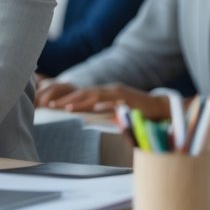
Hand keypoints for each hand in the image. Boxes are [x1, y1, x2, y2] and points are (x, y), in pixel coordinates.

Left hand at [42, 83, 169, 118]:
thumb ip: (101, 112)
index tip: (51, 105)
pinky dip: (104, 105)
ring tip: (65, 108)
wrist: (159, 107)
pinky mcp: (130, 100)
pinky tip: (94, 109)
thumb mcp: (115, 111)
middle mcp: (109, 90)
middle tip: (50, 106)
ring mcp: (119, 94)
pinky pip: (115, 103)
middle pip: (84, 93)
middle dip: (66, 100)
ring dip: (80, 102)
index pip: (81, 94)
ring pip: (96, 97)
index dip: (66, 99)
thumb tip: (85, 118)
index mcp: (104, 93)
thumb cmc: (136, 111)